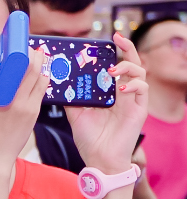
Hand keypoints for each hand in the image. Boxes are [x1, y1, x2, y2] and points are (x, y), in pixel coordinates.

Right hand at [0, 28, 46, 173]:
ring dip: (37, 58)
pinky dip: (42, 76)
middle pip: (18, 61)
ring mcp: (18, 103)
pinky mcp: (31, 111)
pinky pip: (41, 86)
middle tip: (25, 45)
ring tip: (37, 55)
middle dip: (24, 48)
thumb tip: (0, 65)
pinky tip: (41, 74)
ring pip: (34, 71)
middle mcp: (0, 96)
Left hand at [66, 34, 146, 174]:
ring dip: (127, 66)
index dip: (115, 51)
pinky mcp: (139, 110)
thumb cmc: (89, 138)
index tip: (108, 39)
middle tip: (117, 38)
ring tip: (112, 70)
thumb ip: (70, 97)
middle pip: (132, 63)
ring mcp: (133, 100)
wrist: (99, 159)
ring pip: (140, 73)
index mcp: (110, 92)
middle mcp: (123, 93)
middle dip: (127, 48)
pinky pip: (142, 90)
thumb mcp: (75, 113)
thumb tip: (56, 81)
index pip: (116, 65)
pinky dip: (133, 85)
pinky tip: (121, 88)